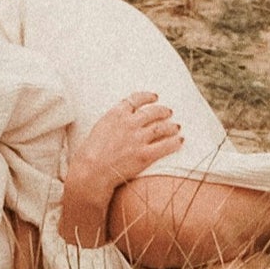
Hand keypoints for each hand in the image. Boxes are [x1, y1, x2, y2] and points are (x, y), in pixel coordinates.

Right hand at [61, 94, 183, 250]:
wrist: (91, 172)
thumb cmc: (89, 154)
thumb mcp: (98, 129)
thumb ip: (112, 122)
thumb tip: (120, 120)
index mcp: (115, 114)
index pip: (135, 99)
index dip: (147, 97)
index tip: (154, 96)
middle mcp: (129, 123)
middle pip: (152, 112)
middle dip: (162, 110)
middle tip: (168, 111)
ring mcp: (138, 139)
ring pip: (161, 127)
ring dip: (171, 126)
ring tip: (177, 126)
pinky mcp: (145, 155)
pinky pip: (165, 146)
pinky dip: (175, 143)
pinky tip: (180, 141)